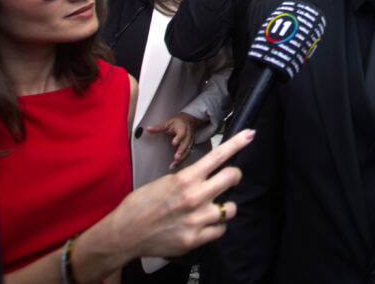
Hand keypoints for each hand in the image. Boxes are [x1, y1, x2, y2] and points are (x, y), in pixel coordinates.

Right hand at [68, 130, 254, 282]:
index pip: (218, 156)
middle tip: (228, 179)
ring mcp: (196, 220)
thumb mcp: (164, 183)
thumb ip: (188, 179)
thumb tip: (206, 175)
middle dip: (233, 176)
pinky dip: (216, 226)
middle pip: (233, 177)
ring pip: (230, 208)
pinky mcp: (196, 239)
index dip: (237, 143)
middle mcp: (194, 197)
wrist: (124, 234)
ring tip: (211, 207)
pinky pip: (221, 229)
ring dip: (223, 206)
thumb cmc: (140, 206)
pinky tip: (205, 224)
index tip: (250, 135)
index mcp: (184, 179)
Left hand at [146, 112, 204, 170]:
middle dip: (181, 151)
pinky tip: (176, 165)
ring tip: (174, 164)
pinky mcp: (190, 146)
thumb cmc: (178, 123)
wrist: (189, 121)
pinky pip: (187, 154)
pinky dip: (182, 160)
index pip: (182, 133)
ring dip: (182, 158)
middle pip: (186, 144)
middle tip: (176, 158)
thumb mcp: (168, 123)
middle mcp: (188, 135)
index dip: (178, 138)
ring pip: (188, 151)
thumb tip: (148, 129)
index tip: (173, 143)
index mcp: (182, 128)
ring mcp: (190, 141)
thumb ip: (159, 127)